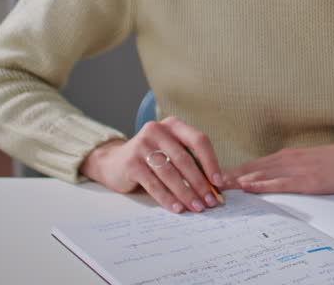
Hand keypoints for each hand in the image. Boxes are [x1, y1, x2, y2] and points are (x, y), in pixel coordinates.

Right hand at [80, 117, 225, 213]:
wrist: (114, 162)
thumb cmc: (151, 159)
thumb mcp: (170, 152)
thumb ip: (190, 163)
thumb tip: (215, 186)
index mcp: (173, 125)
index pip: (199, 140)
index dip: (211, 162)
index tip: (219, 183)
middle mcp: (157, 130)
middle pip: (185, 159)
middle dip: (200, 183)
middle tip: (210, 201)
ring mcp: (142, 145)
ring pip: (170, 173)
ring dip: (186, 193)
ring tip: (196, 207)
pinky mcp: (131, 163)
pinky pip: (154, 184)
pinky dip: (167, 198)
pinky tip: (177, 208)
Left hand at [225, 134, 333, 194]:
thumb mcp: (315, 163)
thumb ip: (295, 170)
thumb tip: (279, 180)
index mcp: (289, 156)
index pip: (254, 165)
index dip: (233, 173)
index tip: (215, 179)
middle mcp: (288, 159)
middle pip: (250, 168)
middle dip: (227, 176)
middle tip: (204, 182)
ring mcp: (297, 168)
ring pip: (259, 174)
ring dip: (236, 181)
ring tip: (215, 187)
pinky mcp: (307, 179)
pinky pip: (279, 182)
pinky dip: (260, 184)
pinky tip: (247, 187)